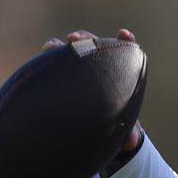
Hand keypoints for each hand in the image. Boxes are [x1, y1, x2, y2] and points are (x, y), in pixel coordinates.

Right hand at [41, 28, 143, 152]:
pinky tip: (45, 51)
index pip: (125, 51)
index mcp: (119, 73)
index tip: (123, 34)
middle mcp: (98, 65)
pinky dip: (50, 55)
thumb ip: (126, 130)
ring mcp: (78, 68)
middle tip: (74, 38)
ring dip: (65, 45)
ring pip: (73, 50)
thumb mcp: (119, 126)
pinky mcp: (62, 74)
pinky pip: (55, 62)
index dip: (125, 42)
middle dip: (86, 39)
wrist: (92, 129)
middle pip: (95, 46)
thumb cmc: (112, 122)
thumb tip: (131, 142)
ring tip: (56, 45)